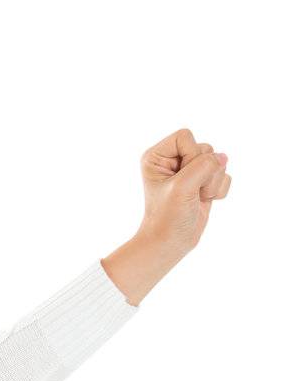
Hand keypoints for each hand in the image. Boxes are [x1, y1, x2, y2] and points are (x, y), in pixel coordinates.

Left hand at [136, 127, 230, 261]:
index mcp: (157, 155)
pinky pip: (223, 174)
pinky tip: (204, 201)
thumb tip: (223, 157)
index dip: (190, 156)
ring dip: (211, 183)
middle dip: (202, 173)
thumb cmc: (167, 217)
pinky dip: (218, 190)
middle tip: (189, 193)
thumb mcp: (183, 187)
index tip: (180, 180)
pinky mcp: (203, 182)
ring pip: (217, 161)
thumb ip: (205, 164)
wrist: (170, 244)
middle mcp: (173, 160)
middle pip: (204, 148)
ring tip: (195, 198)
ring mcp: (190, 171)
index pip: (185, 136)